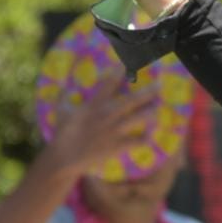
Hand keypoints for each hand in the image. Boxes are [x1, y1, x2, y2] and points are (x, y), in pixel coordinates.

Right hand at [42, 73, 157, 179]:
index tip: (130, 64)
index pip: (110, 83)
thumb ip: (63, 95)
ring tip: (158, 107)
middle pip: (132, 100)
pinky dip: (146, 137)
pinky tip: (151, 133)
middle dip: (148, 91)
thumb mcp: (61, 110)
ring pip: (139, 118)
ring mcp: (114, 131)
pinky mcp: (118, 145)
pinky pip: (138, 141)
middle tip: (160, 84)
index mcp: (94, 104)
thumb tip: (63, 85)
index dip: (121, 71)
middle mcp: (107, 115)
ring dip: (151, 112)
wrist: (64, 158)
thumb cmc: (62, 133)